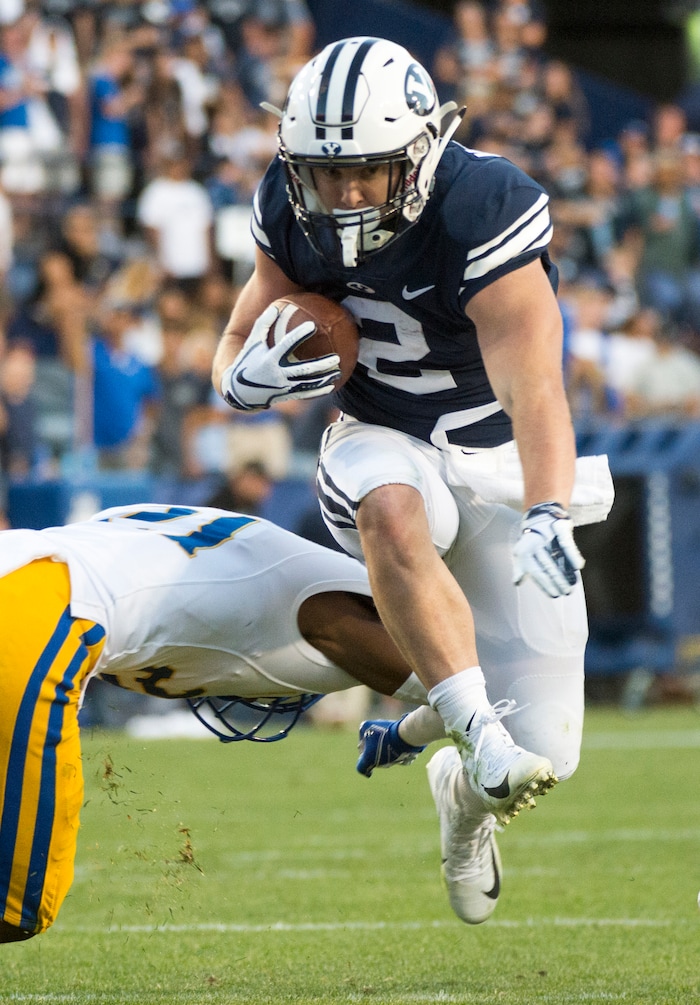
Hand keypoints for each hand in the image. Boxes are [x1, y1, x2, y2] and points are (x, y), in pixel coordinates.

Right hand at [220, 303, 340, 410]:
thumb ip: (263, 324)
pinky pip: (305, 393)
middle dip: (321, 364)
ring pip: (307, 384)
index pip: (287, 345)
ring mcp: (283, 386)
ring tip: (338, 371)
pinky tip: (331, 386)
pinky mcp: (286, 395)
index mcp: (270, 359)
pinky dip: (319, 390)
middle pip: (303, 369)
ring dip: (324, 379)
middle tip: (336, 358)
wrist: (241, 390)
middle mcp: (277, 374)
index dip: (299, 335)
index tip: (312, 325)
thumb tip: (276, 306)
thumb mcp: (252, 342)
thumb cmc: (248, 361)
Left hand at [512, 502, 583, 597]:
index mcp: (525, 552)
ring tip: (572, 585)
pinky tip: (578, 566)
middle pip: (548, 568)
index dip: (545, 585)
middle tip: (566, 592)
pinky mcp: (560, 528)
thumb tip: (516, 583)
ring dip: (565, 574)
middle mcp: (535, 544)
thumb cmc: (533, 539)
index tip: (554, 595)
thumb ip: (521, 568)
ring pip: (557, 558)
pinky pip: (567, 544)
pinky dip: (573, 555)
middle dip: (557, 582)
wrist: (541, 514)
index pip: (536, 572)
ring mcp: (548, 536)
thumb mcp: (522, 552)